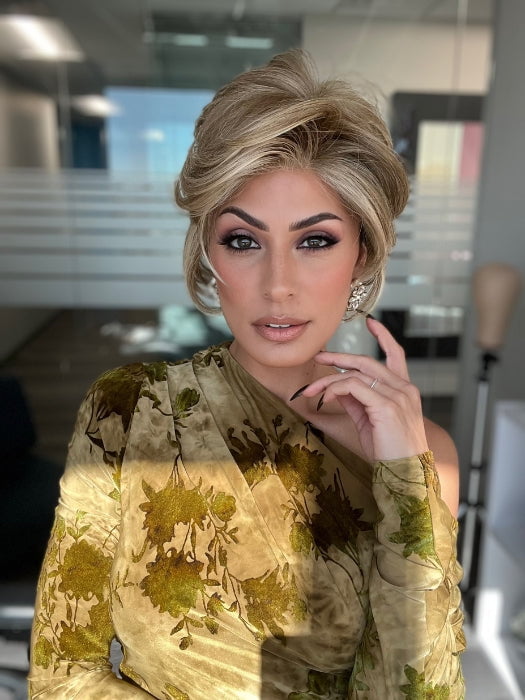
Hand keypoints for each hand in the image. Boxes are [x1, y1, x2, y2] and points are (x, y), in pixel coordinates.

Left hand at [300, 317, 428, 461]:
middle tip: (319, 358)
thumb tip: (337, 387)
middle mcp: (404, 389)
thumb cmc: (389, 452)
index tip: (372, 323)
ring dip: (329, 380)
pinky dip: (334, 389)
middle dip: (339, 358)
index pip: (397, 355)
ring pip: (356, 374)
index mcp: (405, 390)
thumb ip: (357, 401)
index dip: (384, 337)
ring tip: (311, 390)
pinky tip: (323, 399)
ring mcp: (398, 396)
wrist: (406, 474)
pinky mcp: (386, 405)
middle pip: (367, 362)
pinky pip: (353, 387)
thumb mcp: (370, 421)